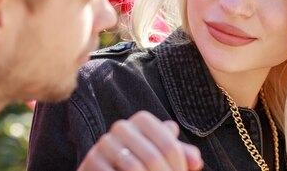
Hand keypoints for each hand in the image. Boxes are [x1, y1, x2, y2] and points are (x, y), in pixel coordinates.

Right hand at [78, 111, 203, 170]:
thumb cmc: (141, 167)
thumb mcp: (162, 160)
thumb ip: (181, 157)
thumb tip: (196, 161)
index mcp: (142, 121)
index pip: (170, 146)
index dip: (179, 168)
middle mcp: (121, 127)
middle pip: (153, 157)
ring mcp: (103, 143)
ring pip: (135, 167)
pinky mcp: (90, 161)